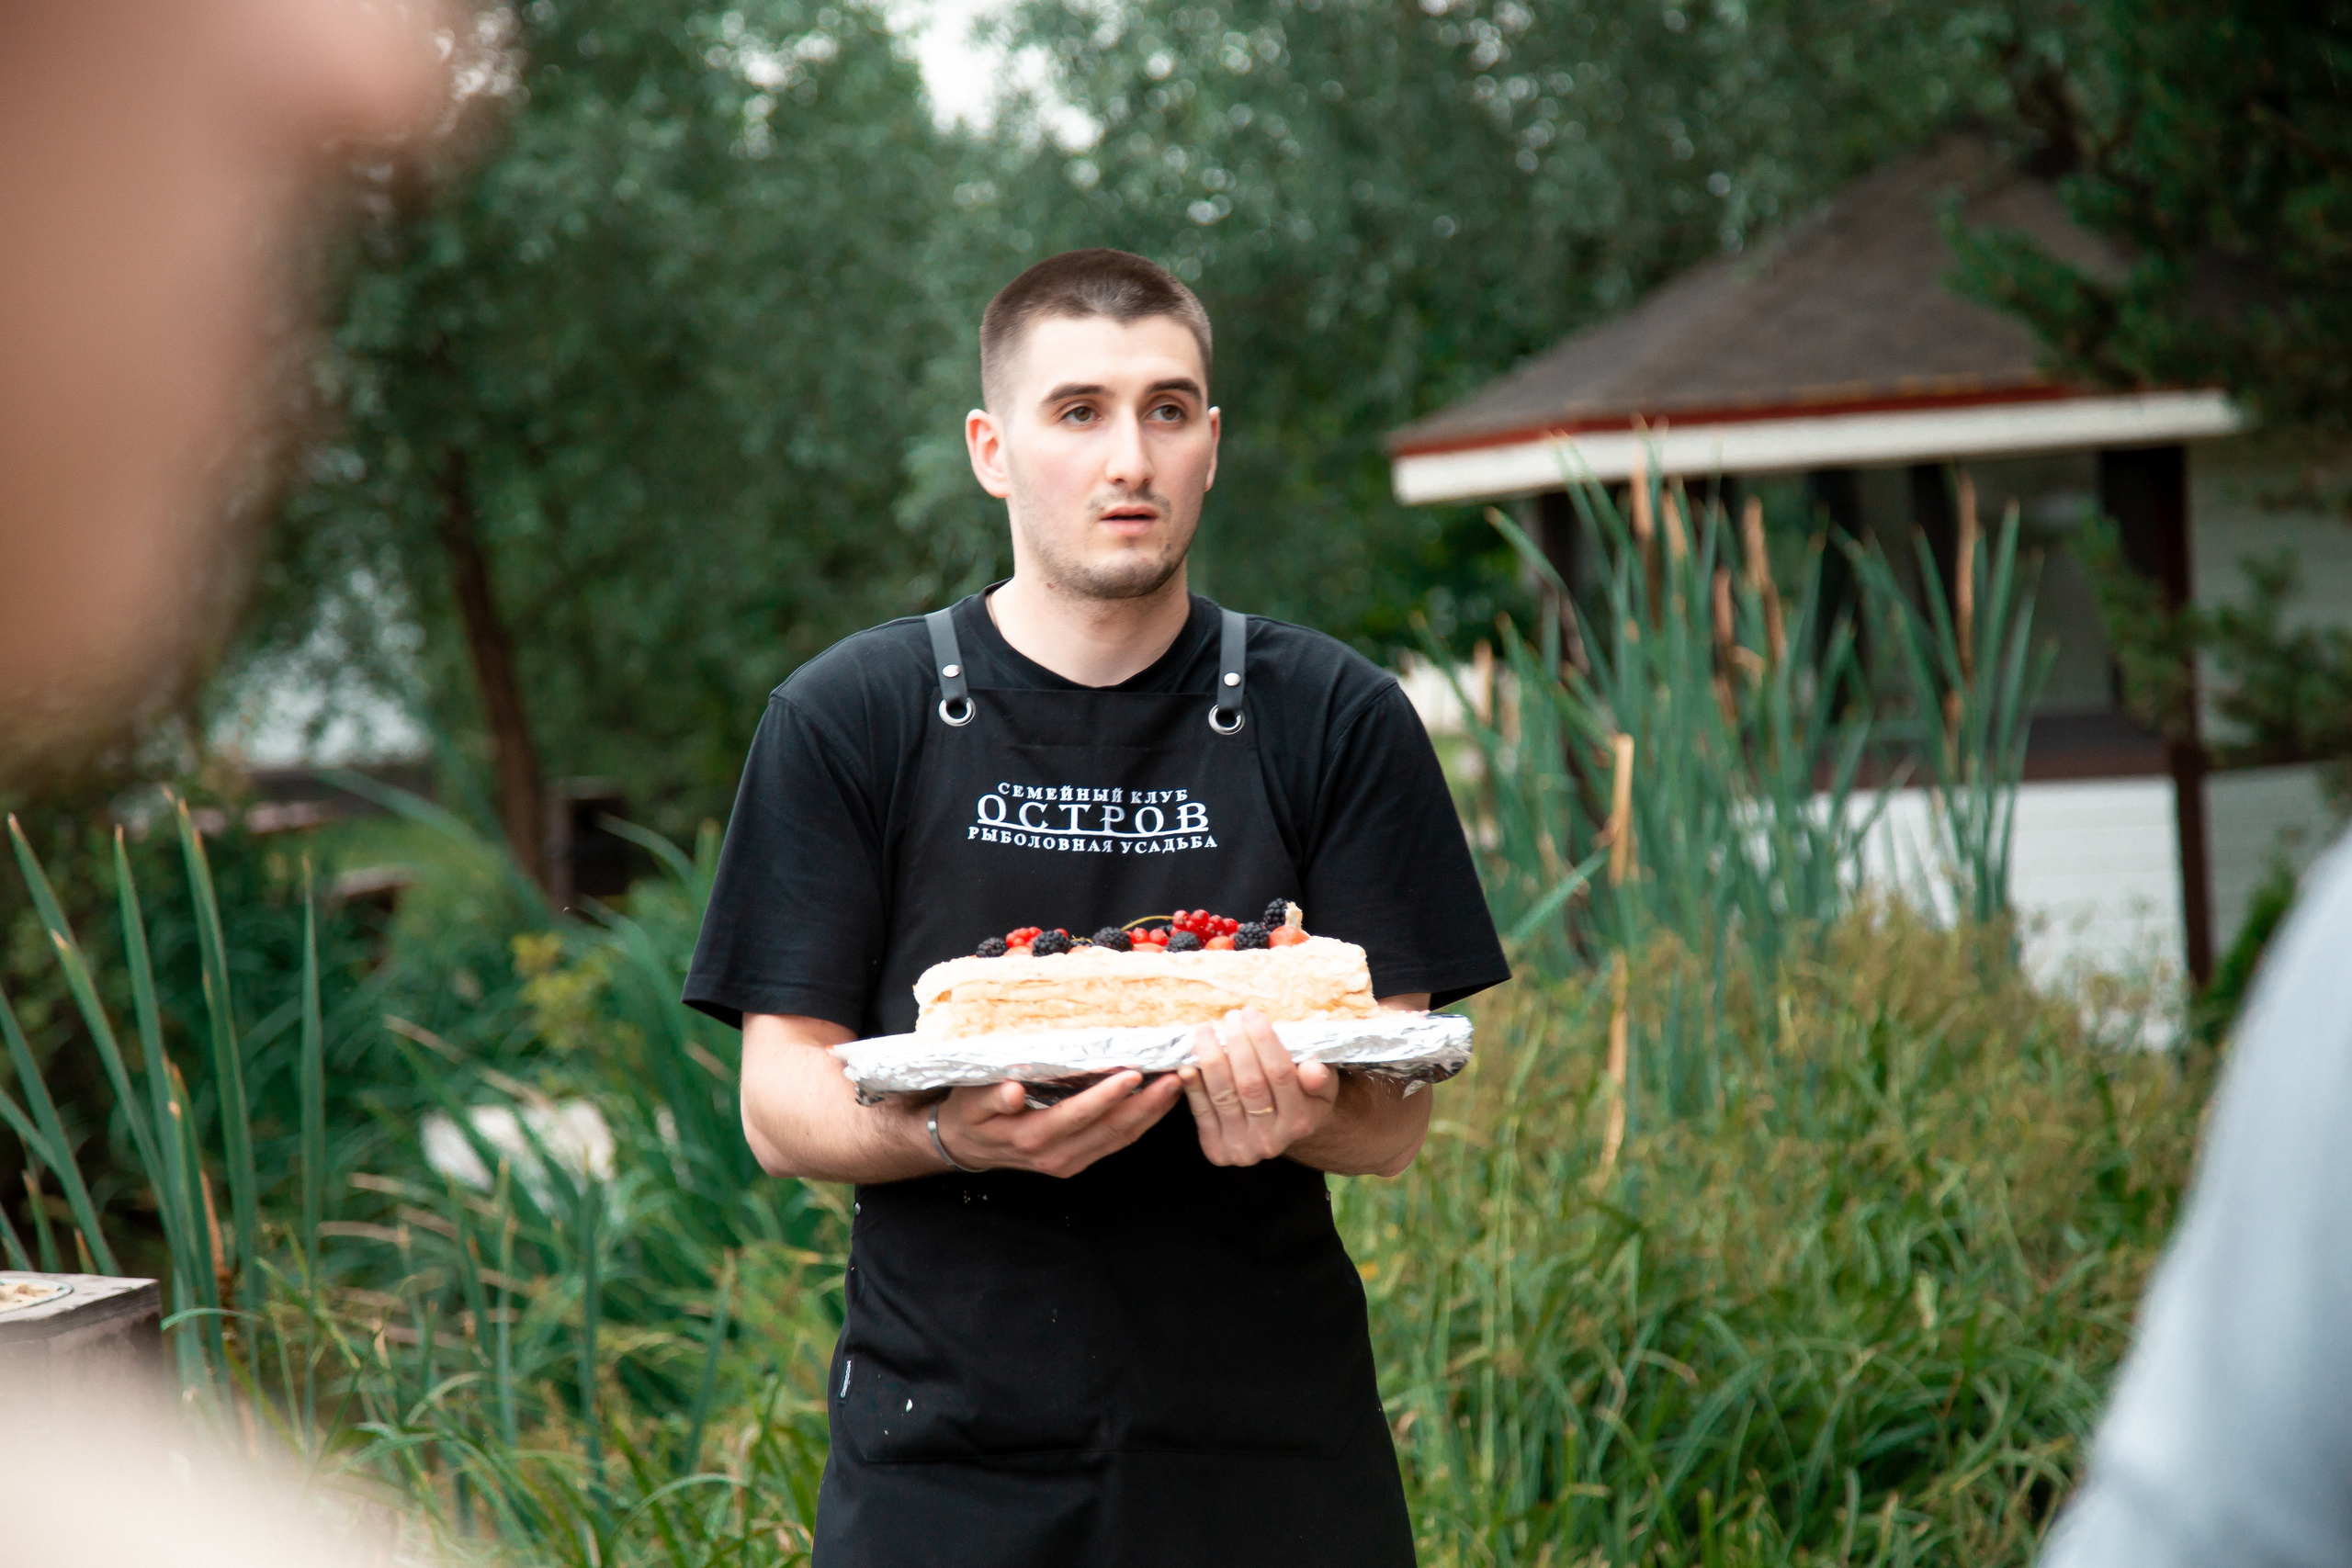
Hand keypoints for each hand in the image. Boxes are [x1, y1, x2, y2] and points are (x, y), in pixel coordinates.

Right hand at [933, 1070, 1181, 1178]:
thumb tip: (1013, 1092)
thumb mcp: (971, 1103)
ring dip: (1152, 1112)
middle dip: (1147, 1104)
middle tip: (1175, 1076)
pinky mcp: (1081, 1159)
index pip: (1076, 1115)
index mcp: (1032, 1138)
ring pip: (1121, 1137)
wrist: (969, 1146)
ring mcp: (1072, 1161)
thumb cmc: (971, 1115)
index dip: (1106, 1096)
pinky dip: (1142, 1120)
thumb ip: (991, 1098)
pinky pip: (1117, 1141)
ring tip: (1177, 1084)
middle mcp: (1058, 1155)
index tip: (1132, 1074)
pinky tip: (1159, 1099)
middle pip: (1111, 1129)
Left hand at [1180, 1008, 1339, 1166]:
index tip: (1251, 1013)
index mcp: (1301, 1121)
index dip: (1264, 1040)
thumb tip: (1312, 1069)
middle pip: (1250, 1084)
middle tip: (1230, 1016)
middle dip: (1237, 1044)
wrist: (1278, 1133)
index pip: (1280, 1074)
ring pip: (1224, 1096)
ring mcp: (1243, 1148)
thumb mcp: (1320, 1086)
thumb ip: (1319, 1077)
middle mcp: (1273, 1140)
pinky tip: (1187, 1064)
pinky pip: (1201, 1113)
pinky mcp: (1217, 1150)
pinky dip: (1193, 1087)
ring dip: (1211, 1059)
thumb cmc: (1300, 1097)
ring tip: (1205, 1030)